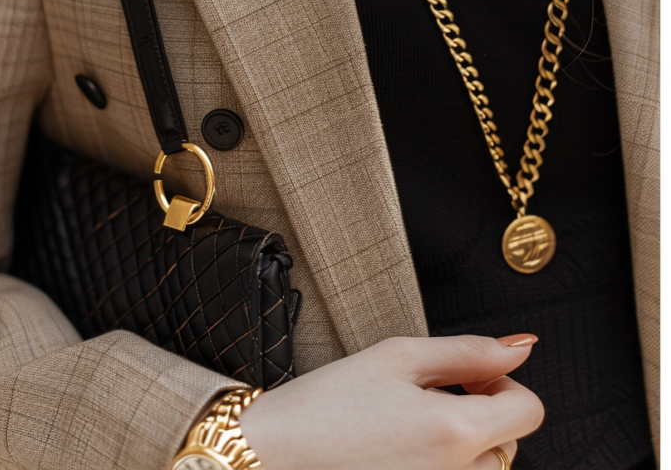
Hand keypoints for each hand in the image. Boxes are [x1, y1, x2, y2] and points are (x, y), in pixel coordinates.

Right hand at [238, 334, 543, 469]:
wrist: (273, 455)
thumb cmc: (327, 404)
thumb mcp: (398, 356)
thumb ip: (469, 350)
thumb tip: (521, 346)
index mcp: (454, 434)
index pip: (530, 410)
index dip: (503, 381)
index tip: (469, 373)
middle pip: (509, 443)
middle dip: (483, 412)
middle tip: (431, 393)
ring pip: (483, 469)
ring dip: (463, 445)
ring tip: (411, 424)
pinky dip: (440, 464)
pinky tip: (401, 449)